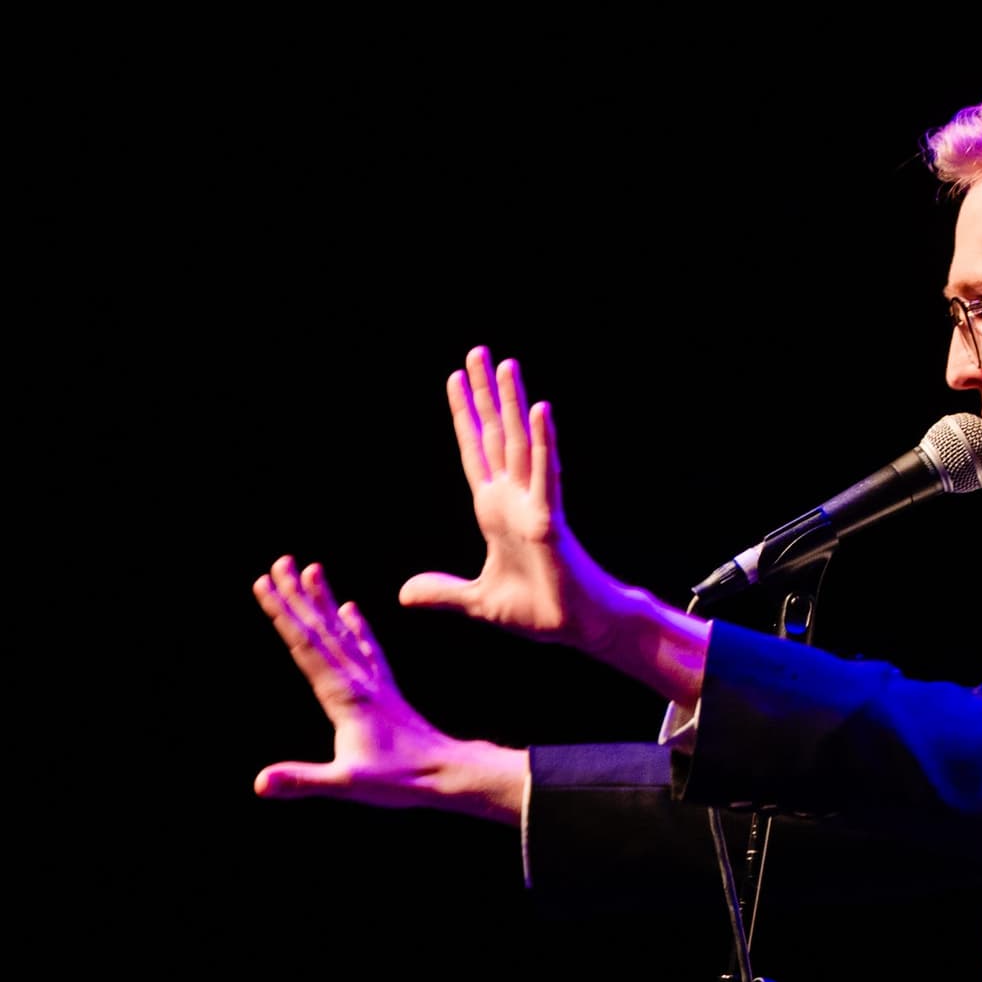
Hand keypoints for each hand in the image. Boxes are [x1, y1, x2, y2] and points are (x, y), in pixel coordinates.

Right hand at [249, 556, 525, 820]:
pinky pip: (366, 648)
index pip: (304, 645)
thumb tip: (259, 784)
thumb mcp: (346, 785)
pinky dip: (356, 626)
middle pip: (321, 629)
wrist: (449, 774)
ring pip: (342, 633)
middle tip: (280, 561)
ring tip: (312, 569)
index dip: (282, 613)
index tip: (263, 582)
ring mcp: (372, 682)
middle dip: (297, 595)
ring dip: (324, 602)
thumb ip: (303, 781)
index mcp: (344, 695)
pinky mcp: (384, 689)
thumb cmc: (399, 782)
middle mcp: (357, 680)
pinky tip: (350, 609)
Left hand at [398, 347, 618, 641]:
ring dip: (513, 404)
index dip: (464, 417)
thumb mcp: (477, 602)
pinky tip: (539, 410)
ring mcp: (534, 504)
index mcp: (495, 511)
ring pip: (520, 443)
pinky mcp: (550, 520)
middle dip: (485, 395)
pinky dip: (543, 442)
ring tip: (505, 364)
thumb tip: (404, 593)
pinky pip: (546, 474)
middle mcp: (514, 498)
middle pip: (495, 435)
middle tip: (477, 352)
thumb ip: (443, 592)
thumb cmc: (538, 611)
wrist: (577, 629)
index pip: (474, 452)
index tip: (454, 380)